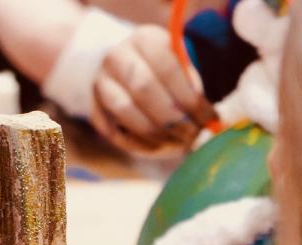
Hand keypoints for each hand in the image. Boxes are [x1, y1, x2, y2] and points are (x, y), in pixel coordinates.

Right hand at [91, 25, 217, 154]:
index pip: (169, 69)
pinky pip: (115, 133)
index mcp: (145, 39)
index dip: (190, 99)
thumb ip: (191, 86)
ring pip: (127, 113)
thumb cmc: (159, 71)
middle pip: (145, 90)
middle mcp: (117, 57)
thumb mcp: (178, 66)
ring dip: (156, 134)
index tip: (208, 119)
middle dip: (173, 118)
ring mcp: (101, 83)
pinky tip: (157, 147)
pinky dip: (139, 145)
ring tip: (176, 143)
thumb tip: (206, 118)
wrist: (122, 70)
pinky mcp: (93, 108)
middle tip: (191, 135)